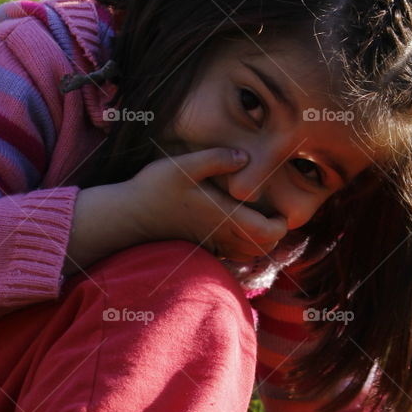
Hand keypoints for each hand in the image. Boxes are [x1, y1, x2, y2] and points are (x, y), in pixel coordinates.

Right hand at [128, 147, 288, 262]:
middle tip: (272, 211)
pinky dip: (243, 245)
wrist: (129, 215)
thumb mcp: (184, 165)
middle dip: (275, 232)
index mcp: (224, 216)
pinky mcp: (204, 246)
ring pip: (250, 254)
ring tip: (258, 217)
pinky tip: (236, 224)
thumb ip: (216, 159)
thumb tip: (244, 156)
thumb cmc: (155, 188)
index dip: (281, 223)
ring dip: (260, 240)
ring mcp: (213, 244)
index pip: (267, 233)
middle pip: (264, 247)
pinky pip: (233, 255)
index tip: (279, 207)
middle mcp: (222, 235)